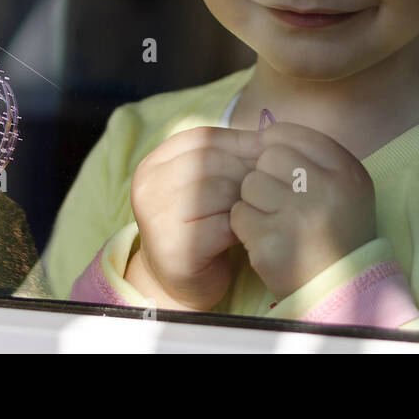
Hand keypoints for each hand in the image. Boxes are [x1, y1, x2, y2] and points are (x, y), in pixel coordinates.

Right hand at [128, 126, 263, 310]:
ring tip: (258, 209)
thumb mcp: (206, 182)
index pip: (203, 137)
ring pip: (219, 189)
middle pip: (211, 161)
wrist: (178, 280)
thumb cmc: (200, 224)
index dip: (241, 142)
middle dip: (247, 171)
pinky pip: (223, 224)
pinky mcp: (174, 247)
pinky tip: (248, 232)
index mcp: (154, 163)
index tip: (268, 153)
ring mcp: (157, 216)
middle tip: (270, 186)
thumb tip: (269, 137)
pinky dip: (243, 226)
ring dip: (247, 199)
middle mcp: (149, 186)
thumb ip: (227, 156)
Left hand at [230, 120, 377, 299]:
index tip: (276, 164)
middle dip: (265, 175)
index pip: (293, 134)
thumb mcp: (344, 185)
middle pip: (268, 157)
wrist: (342, 288)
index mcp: (347, 171)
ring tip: (273, 219)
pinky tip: (266, 238)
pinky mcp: (273, 243)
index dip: (275, 144)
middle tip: (278, 198)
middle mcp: (326, 190)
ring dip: (254, 201)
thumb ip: (311, 157)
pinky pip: (240, 215)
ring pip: (250, 184)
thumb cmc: (337, 230)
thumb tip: (262, 133)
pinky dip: (246, 226)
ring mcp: (299, 217)